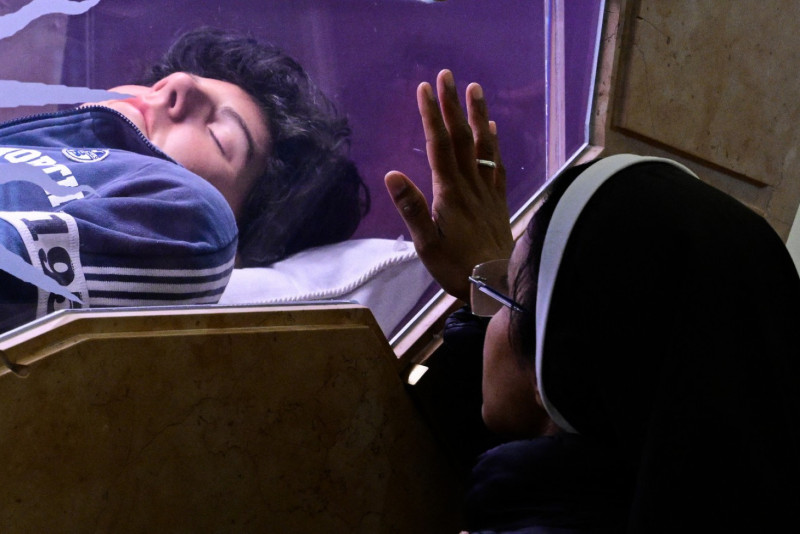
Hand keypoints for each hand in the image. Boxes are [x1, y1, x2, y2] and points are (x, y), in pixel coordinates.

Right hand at [385, 70, 513, 301]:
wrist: (495, 284)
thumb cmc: (456, 267)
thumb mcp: (426, 243)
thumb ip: (411, 208)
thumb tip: (392, 174)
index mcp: (449, 192)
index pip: (438, 146)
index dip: (431, 116)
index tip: (424, 88)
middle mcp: (469, 184)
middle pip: (460, 138)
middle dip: (452, 105)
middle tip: (447, 75)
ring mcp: (486, 191)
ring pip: (482, 146)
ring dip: (477, 116)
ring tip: (475, 89)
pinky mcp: (497, 201)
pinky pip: (496, 165)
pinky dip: (493, 144)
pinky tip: (492, 130)